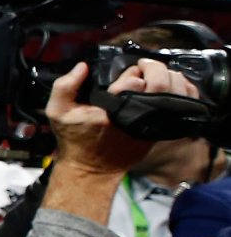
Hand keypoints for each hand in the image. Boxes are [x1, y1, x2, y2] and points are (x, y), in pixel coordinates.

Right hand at [46, 59, 200, 178]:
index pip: (134, 81)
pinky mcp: (159, 132)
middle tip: (143, 71)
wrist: (92, 169)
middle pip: (159, 84)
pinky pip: (179, 107)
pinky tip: (167, 90)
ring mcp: (151, 125)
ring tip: (155, 79)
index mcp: (113, 110)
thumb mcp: (58, 112)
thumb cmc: (76, 140)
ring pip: (175, 93)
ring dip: (168, 80)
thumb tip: (82, 67)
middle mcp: (137, 117)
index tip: (125, 74)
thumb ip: (64, 87)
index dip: (131, 72)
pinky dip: (179, 93)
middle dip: (153, 71)